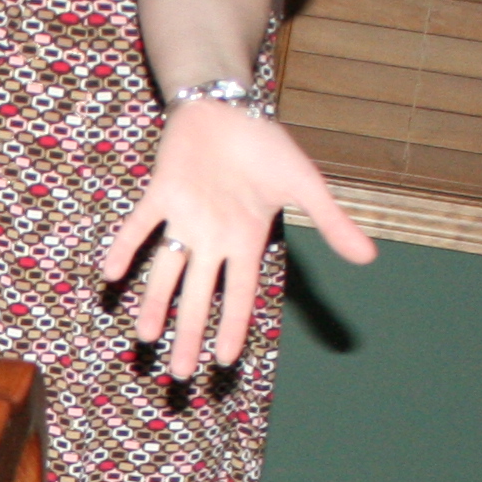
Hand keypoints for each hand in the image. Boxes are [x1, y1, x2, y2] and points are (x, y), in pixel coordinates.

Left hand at [100, 100, 376, 376]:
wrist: (231, 105)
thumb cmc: (267, 146)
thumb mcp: (305, 185)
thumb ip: (330, 223)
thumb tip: (369, 258)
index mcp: (246, 240)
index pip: (239, 294)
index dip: (232, 327)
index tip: (222, 362)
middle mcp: (212, 238)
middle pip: (198, 296)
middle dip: (188, 334)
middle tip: (178, 375)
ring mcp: (184, 218)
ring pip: (166, 270)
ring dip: (155, 302)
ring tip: (145, 337)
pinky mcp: (160, 193)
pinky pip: (140, 225)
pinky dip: (126, 246)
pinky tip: (111, 274)